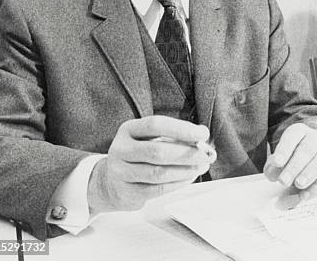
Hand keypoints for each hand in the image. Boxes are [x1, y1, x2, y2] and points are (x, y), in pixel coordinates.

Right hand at [88, 115, 215, 212]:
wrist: (110, 183)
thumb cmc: (139, 156)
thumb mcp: (150, 139)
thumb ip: (174, 138)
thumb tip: (203, 143)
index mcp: (128, 130)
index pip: (155, 125)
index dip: (181, 129)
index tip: (203, 134)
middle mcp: (121, 149)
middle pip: (158, 151)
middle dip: (187, 153)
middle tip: (206, 155)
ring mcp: (121, 172)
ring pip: (159, 173)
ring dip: (186, 170)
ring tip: (201, 166)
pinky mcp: (127, 193)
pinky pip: (157, 189)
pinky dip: (178, 183)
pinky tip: (189, 177)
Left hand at [264, 123, 316, 200]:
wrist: (311, 160)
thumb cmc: (292, 158)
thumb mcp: (279, 159)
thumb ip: (273, 166)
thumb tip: (273, 173)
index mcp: (300, 131)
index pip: (293, 136)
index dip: (284, 149)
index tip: (277, 163)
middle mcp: (316, 137)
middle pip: (307, 149)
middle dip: (294, 166)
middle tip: (284, 180)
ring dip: (309, 174)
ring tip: (298, 185)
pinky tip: (306, 194)